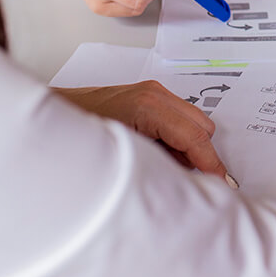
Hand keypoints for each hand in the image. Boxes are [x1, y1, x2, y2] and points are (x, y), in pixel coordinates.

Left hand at [56, 82, 229, 179]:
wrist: (52, 117)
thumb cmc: (78, 136)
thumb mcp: (124, 156)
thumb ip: (162, 165)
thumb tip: (188, 178)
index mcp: (149, 106)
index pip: (195, 136)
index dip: (211, 163)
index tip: (223, 184)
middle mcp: (154, 94)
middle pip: (202, 126)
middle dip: (202, 153)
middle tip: (192, 179)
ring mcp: (152, 92)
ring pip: (193, 121)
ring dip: (189, 145)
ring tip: (165, 165)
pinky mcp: (148, 96)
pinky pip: (178, 118)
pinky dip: (177, 137)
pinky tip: (158, 152)